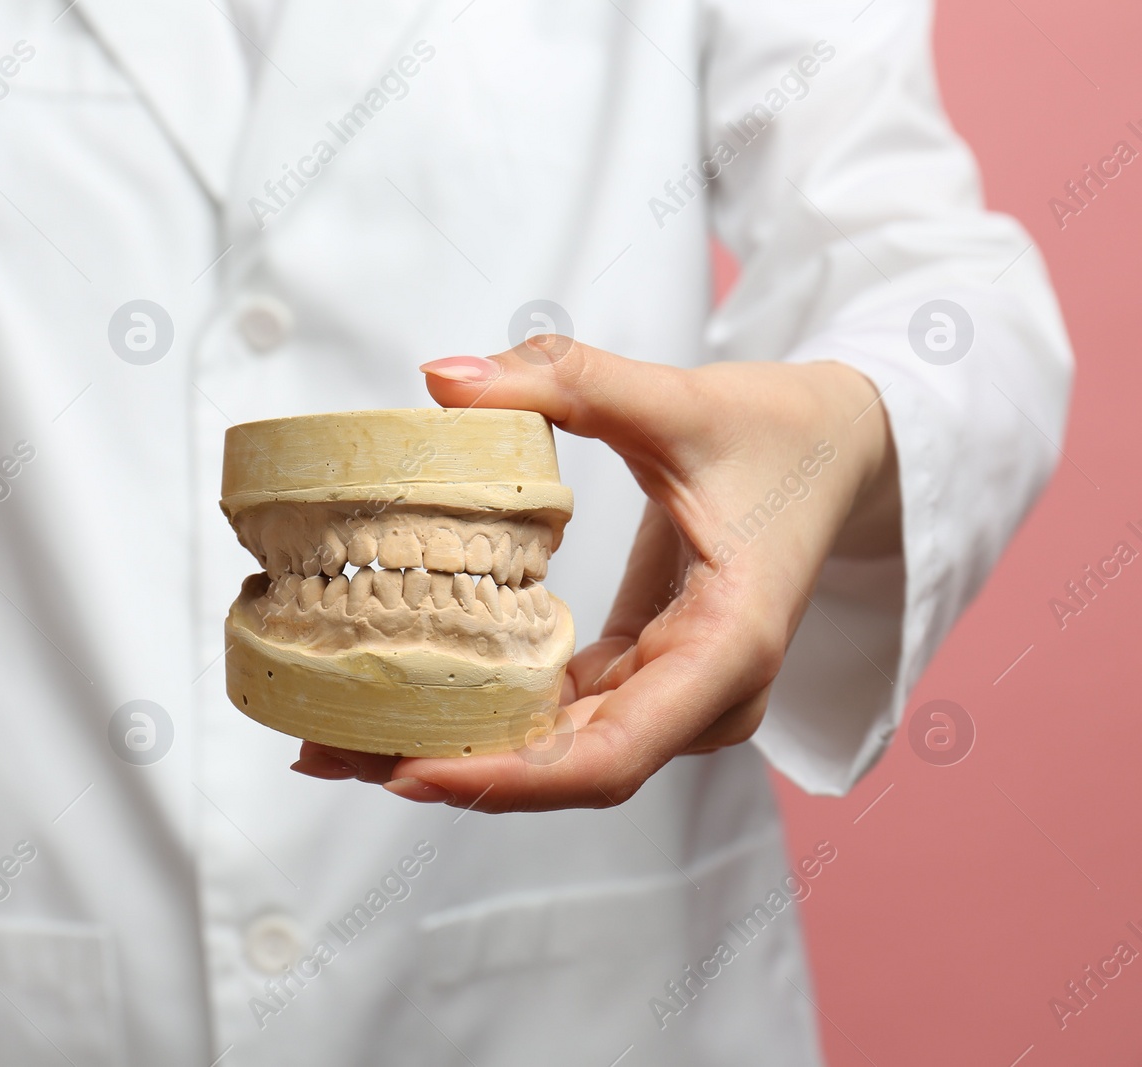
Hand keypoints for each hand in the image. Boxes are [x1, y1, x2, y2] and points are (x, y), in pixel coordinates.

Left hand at [291, 336, 899, 811]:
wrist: (846, 448)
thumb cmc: (783, 430)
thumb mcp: (680, 399)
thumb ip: (566, 382)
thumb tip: (440, 380)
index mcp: (728, 648)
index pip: (610, 753)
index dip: (505, 776)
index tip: (407, 771)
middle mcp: (703, 695)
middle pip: (564, 767)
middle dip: (447, 769)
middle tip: (327, 752)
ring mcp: (677, 694)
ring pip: (555, 751)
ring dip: (453, 747)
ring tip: (338, 736)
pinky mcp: (648, 673)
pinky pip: (561, 715)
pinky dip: (486, 715)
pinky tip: (406, 700)